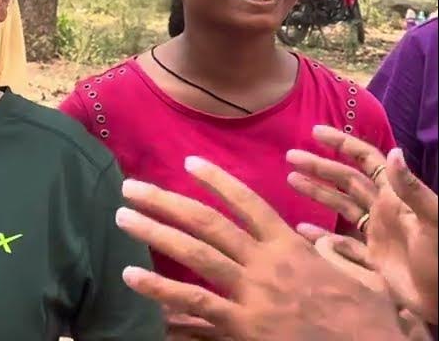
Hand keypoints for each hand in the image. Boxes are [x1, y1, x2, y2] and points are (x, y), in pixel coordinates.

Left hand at [115, 156, 403, 340]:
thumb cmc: (365, 319)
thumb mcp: (349, 274)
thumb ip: (322, 254)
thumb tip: (315, 242)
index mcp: (291, 246)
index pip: (248, 203)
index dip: (217, 181)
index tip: (189, 163)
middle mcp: (267, 263)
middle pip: (207, 222)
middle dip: (165, 201)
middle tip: (131, 187)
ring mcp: (253, 293)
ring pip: (195, 252)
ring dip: (154, 231)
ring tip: (122, 216)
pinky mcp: (244, 324)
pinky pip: (194, 300)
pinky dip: (160, 287)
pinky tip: (131, 275)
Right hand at [288, 128, 437, 324]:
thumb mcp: (432, 220)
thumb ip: (411, 189)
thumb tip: (393, 151)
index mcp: (396, 198)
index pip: (368, 162)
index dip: (343, 144)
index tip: (316, 132)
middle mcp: (384, 211)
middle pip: (347, 181)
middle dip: (320, 167)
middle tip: (291, 156)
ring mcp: (377, 235)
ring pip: (341, 207)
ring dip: (317, 192)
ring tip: (291, 180)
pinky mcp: (372, 260)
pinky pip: (341, 244)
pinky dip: (320, 237)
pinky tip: (301, 229)